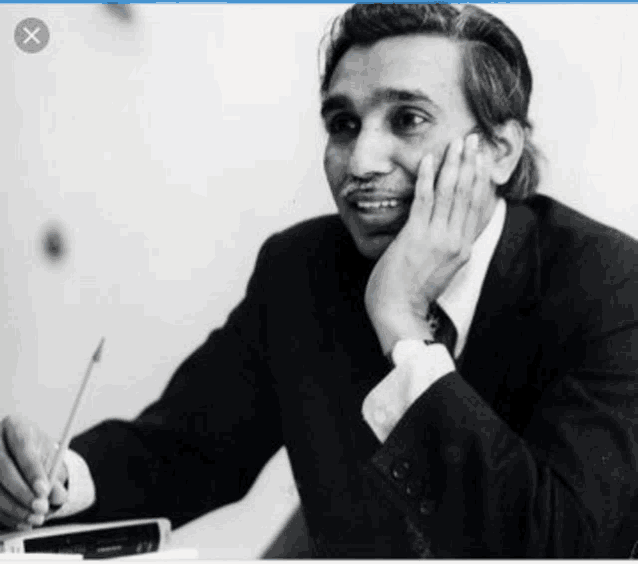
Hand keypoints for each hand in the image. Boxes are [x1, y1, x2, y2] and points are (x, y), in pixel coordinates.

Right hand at [0, 415, 67, 529]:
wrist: (24, 455)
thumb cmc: (36, 451)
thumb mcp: (50, 457)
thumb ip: (54, 474)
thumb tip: (57, 496)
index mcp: (14, 427)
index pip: (22, 446)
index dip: (32, 470)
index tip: (44, 490)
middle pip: (3, 468)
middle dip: (22, 492)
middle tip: (40, 507)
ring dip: (14, 508)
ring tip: (34, 518)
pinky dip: (6, 515)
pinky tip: (21, 521)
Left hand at [364, 133, 494, 354]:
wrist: (398, 312)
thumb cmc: (413, 293)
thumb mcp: (440, 269)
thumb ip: (447, 247)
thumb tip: (446, 229)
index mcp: (463, 248)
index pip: (477, 207)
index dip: (481, 179)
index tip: (482, 158)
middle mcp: (456, 240)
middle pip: (468, 194)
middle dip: (471, 164)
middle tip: (474, 139)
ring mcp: (437, 238)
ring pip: (450, 193)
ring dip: (453, 164)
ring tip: (457, 142)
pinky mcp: (416, 237)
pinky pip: (424, 200)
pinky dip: (427, 178)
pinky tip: (429, 159)